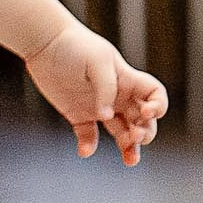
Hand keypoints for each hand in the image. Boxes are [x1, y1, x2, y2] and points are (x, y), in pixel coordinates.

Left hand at [25, 23, 168, 164]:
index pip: (155, 96)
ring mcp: (99, 107)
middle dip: (145, 133)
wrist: (44, 42)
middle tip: (133, 137)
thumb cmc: (75, 45)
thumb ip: (106, 89)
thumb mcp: (97, 62)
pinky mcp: (78, 115)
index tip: (146, 113)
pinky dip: (89, 146)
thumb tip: (106, 117)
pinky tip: (84, 150)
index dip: (158, 107)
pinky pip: (89, 136)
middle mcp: (117, 96)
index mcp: (128, 80)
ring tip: (129, 159)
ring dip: (128, 147)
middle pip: (142, 121)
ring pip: (122, 133)